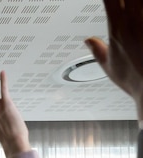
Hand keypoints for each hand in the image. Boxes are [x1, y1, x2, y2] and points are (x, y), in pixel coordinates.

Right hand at [86, 0, 142, 119]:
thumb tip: (89, 41)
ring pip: (139, 0)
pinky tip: (141, 12)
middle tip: (122, 4)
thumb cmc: (136, 80)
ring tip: (132, 7)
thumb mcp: (110, 67)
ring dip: (134, 3)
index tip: (108, 0)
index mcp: (117, 30)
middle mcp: (134, 22)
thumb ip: (98, 50)